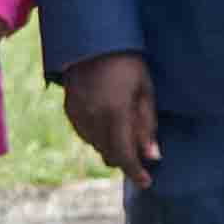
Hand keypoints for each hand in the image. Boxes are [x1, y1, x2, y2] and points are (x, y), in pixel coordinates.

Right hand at [63, 52, 160, 184]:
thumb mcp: (145, 91)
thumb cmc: (128, 63)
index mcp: (115, 113)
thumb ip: (147, 126)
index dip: (135, 172)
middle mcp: (92, 118)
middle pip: (108, 153)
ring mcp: (77, 114)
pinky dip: (97, 138)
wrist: (92, 40)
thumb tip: (153, 156)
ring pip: (95, 146)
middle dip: (125, 160)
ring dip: (111, 149)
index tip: (147, 182)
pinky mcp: (69, 109)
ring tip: (126, 141)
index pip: (124, 154)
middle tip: (140, 163)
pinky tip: (109, 129)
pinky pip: (84, 134)